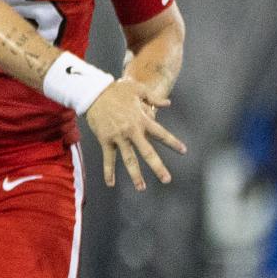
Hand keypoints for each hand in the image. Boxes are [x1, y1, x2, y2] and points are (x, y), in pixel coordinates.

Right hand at [84, 77, 185, 191]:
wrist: (93, 93)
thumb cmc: (116, 90)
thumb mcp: (138, 89)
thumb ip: (154, 98)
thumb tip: (168, 104)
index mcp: (142, 119)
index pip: (161, 134)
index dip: (173, 143)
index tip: (183, 151)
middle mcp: (132, 131)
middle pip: (147, 152)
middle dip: (157, 167)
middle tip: (167, 179)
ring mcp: (118, 137)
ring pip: (128, 159)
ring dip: (135, 175)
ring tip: (141, 188)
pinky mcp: (105, 140)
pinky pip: (108, 158)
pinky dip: (108, 172)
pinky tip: (110, 183)